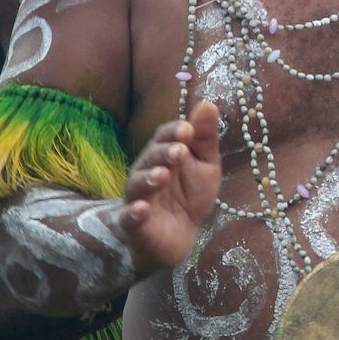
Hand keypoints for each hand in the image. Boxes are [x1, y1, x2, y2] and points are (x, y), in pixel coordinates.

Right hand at [120, 102, 220, 269]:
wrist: (179, 236)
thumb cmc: (190, 194)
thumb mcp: (205, 164)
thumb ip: (205, 137)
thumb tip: (209, 104)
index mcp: (162, 154)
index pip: (164, 137)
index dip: (174, 132)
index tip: (188, 129)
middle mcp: (145, 172)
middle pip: (150, 158)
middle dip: (164, 153)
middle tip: (179, 151)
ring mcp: (137, 197)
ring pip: (138, 184)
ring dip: (149, 179)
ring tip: (162, 175)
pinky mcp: (133, 223)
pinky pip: (129, 217)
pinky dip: (134, 212)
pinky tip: (141, 208)